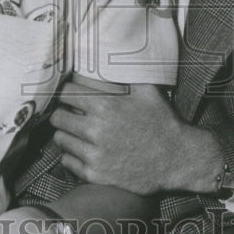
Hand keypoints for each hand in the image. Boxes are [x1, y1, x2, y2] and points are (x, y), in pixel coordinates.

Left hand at [49, 76, 191, 193]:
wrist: (176, 158)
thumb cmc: (162, 122)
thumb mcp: (147, 91)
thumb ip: (125, 75)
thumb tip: (111, 58)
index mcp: (105, 106)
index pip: (66, 93)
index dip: (67, 92)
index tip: (69, 94)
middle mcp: (96, 130)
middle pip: (57, 117)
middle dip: (62, 112)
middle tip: (68, 113)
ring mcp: (95, 154)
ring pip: (60, 139)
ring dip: (66, 134)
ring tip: (76, 132)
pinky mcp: (96, 174)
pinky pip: (67, 162)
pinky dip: (71, 155)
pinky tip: (82, 150)